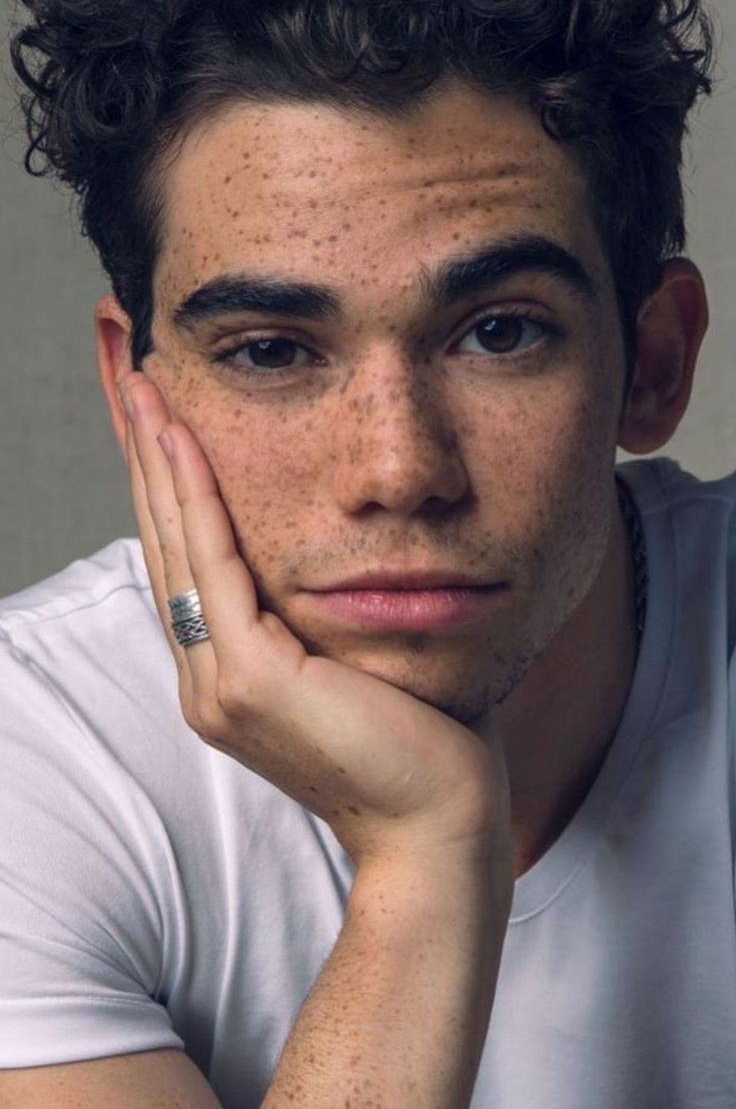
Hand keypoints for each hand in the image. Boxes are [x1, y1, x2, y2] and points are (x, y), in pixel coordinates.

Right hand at [120, 371, 512, 868]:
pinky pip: (216, 567)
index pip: (187, 558)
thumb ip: (326, 611)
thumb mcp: (357, 658)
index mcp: (229, 674)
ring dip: (156, 457)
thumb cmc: (421, 742)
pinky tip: (181, 439)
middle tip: (124, 371)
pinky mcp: (253, 681)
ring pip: (178, 544)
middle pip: (165, 540)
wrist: (441, 824)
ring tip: (139, 383)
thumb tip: (348, 550)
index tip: (156, 412)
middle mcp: (208, 678)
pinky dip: (196, 498)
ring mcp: (220, 685)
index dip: (165, 483)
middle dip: (143, 453)